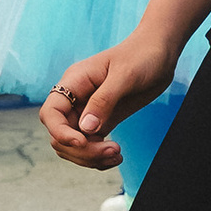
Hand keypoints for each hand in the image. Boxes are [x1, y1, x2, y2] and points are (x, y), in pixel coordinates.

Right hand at [41, 32, 171, 168]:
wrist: (160, 53)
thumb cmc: (142, 56)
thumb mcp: (125, 75)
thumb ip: (104, 101)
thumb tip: (86, 129)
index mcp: (74, 82)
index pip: (51, 113)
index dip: (60, 132)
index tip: (82, 142)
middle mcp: (76, 99)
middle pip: (60, 135)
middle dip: (82, 150)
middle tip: (112, 150)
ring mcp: (88, 112)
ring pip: (74, 145)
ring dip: (91, 157)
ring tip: (117, 154)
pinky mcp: (102, 121)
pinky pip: (90, 146)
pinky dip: (100, 157)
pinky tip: (117, 155)